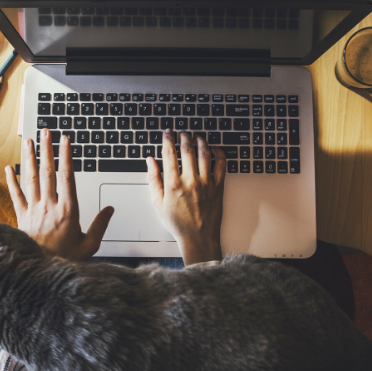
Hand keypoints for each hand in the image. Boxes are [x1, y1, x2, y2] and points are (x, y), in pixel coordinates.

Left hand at [5, 129, 113, 259]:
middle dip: (46, 149)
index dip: (66, 156)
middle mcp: (49, 207)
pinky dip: (11, 181)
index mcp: (68, 211)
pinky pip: (16, 196)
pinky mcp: (22, 218)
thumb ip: (100, 225)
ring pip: (30, 179)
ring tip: (28, 141)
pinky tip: (8, 169)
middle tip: (45, 132)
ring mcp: (33, 211)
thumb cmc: (65, 261)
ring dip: (29, 158)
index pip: (67, 177)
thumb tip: (110, 209)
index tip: (65, 140)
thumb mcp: (89, 246)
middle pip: (47, 172)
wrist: (39, 275)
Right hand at [146, 130, 226, 265]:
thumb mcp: (157, 203)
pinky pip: (221, 164)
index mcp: (173, 184)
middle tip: (182, 132)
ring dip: (200, 141)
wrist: (198, 238)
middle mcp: (190, 181)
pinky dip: (219, 153)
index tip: (167, 132)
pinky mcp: (218, 187)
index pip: (169, 154)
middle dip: (184, 136)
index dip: (168, 139)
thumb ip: (153, 180)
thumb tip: (150, 162)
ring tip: (197, 137)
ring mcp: (206, 183)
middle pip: (187, 149)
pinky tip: (215, 149)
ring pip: (204, 153)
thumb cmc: (178, 223)